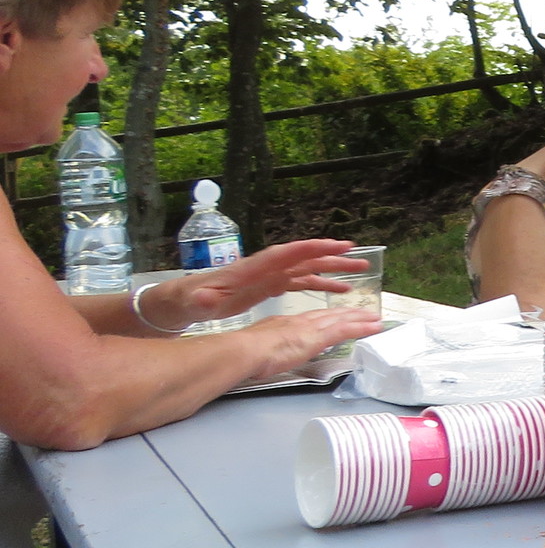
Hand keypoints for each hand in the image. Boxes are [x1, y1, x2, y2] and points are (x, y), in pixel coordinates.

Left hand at [164, 239, 369, 327]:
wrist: (183, 301)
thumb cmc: (189, 301)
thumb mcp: (195, 302)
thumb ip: (202, 300)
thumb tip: (205, 297)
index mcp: (252, 268)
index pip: (287, 254)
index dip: (313, 248)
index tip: (338, 245)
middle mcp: (265, 268)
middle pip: (304, 257)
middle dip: (331, 256)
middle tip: (359, 257)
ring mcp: (269, 276)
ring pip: (307, 268)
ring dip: (332, 269)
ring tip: (358, 272)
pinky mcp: (270, 285)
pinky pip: (301, 281)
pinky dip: (320, 283)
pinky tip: (338, 289)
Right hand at [239, 306, 382, 380]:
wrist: (244, 350)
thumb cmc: (241, 352)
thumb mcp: (253, 346)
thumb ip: (263, 349)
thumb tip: (263, 356)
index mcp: (282, 323)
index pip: (309, 318)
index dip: (324, 316)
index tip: (333, 315)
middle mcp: (298, 321)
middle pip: (328, 315)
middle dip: (346, 313)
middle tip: (362, 312)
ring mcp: (309, 328)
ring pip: (341, 320)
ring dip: (359, 318)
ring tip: (374, 317)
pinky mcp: (318, 337)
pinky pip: (346, 330)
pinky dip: (362, 328)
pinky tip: (374, 327)